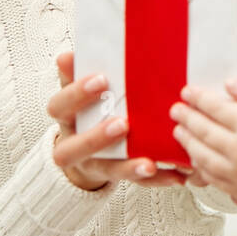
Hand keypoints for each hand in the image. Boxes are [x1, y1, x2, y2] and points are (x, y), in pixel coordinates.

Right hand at [48, 51, 186, 191]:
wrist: (85, 148)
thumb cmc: (91, 105)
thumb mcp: (83, 88)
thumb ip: (79, 72)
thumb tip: (69, 52)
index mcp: (66, 115)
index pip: (60, 105)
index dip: (76, 94)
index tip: (101, 79)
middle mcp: (73, 143)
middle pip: (73, 147)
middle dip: (97, 137)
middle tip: (122, 124)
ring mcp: (93, 164)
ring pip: (104, 169)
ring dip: (127, 166)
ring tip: (149, 163)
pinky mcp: (116, 176)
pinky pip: (135, 182)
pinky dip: (156, 180)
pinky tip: (176, 176)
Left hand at [169, 80, 236, 200]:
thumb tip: (230, 84)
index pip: (215, 108)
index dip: (198, 98)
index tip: (187, 92)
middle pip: (203, 131)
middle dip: (186, 118)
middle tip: (176, 110)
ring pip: (202, 157)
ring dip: (187, 142)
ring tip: (179, 132)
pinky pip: (212, 179)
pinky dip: (199, 167)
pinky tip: (196, 158)